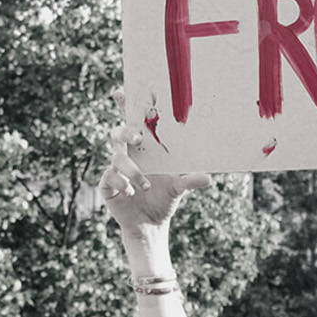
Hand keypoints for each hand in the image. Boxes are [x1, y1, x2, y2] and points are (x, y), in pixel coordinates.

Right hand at [98, 118, 212, 249]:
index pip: (133, 124)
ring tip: (146, 185)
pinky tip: (131, 192)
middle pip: (118, 134)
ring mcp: (116, 169)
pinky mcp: (108, 185)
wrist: (151, 224)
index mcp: (144, 150)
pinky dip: (121, 183)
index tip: (121, 93)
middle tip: (138, 137)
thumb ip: (190, 181)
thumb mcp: (179, 188)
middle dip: (126, 132)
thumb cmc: (164, 198)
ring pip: (117, 158)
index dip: (124, 107)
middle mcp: (127, 155)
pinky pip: (109, 177)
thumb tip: (208, 178)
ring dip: (132, 170)